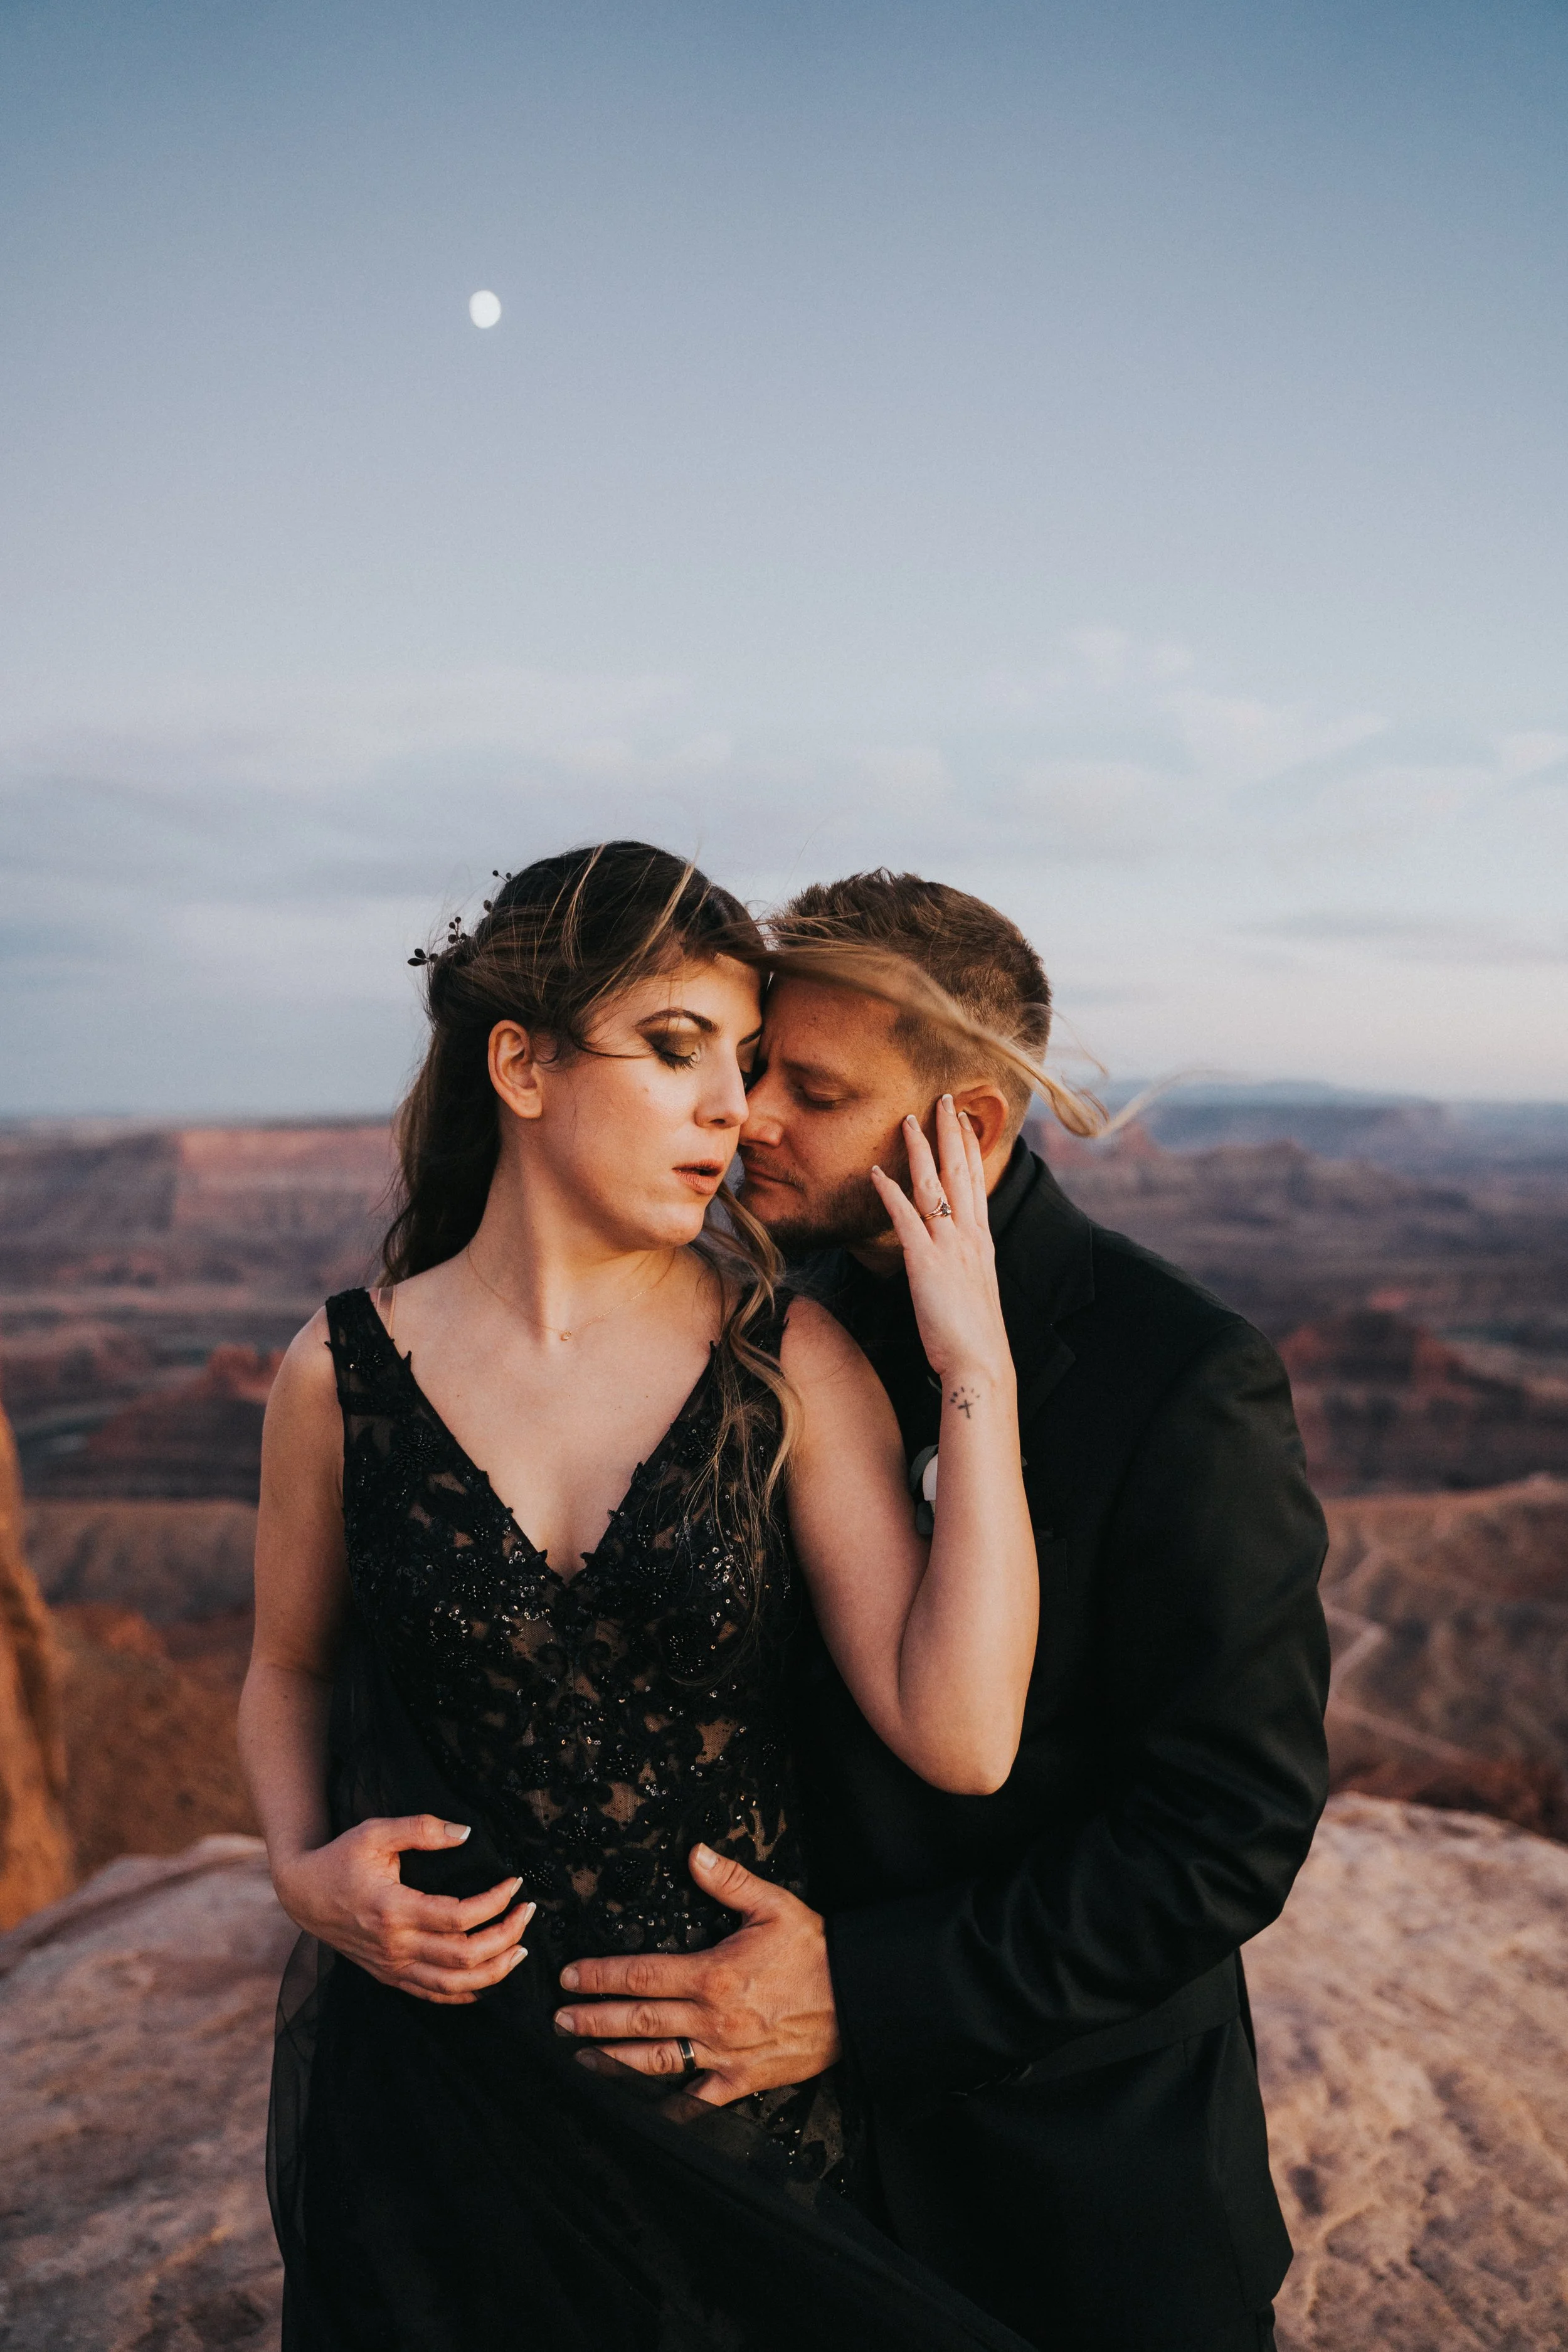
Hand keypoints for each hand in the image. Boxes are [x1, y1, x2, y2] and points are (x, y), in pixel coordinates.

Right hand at [272, 1813, 534, 2005]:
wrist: (303, 1894)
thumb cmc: (340, 1858)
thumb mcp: (375, 1832)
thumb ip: (421, 1829)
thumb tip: (466, 1832)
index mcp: (394, 1910)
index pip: (460, 1917)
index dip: (495, 1903)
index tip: (516, 1884)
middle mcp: (395, 1946)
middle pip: (465, 1957)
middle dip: (506, 1936)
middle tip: (528, 1913)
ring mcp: (392, 1967)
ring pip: (454, 1986)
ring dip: (494, 1971)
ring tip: (520, 1949)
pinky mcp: (389, 1976)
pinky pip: (434, 1996)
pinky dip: (466, 1994)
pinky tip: (489, 1981)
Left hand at [552, 1844, 840, 2101]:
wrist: (858, 2000)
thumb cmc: (816, 1952)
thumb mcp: (775, 1905)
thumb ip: (729, 1881)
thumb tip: (694, 1853)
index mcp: (712, 1974)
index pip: (641, 1974)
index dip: (601, 1976)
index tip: (570, 1977)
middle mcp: (711, 2019)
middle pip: (637, 2021)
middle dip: (593, 2020)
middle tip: (559, 2020)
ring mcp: (724, 2056)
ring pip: (655, 2063)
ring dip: (612, 2061)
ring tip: (580, 2058)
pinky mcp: (741, 2082)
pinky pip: (696, 2102)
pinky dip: (665, 2110)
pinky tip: (637, 2112)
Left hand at [871, 1097, 1009, 1384]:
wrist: (980, 1364)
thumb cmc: (973, 1335)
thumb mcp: (972, 1289)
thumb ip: (960, 1264)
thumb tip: (946, 1255)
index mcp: (981, 1241)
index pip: (976, 1182)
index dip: (968, 1147)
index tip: (963, 1119)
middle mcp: (969, 1236)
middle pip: (960, 1172)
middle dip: (951, 1133)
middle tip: (943, 1099)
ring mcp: (949, 1247)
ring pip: (934, 1186)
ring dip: (920, 1149)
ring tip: (909, 1119)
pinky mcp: (927, 1263)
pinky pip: (906, 1219)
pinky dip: (890, 1193)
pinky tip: (875, 1172)